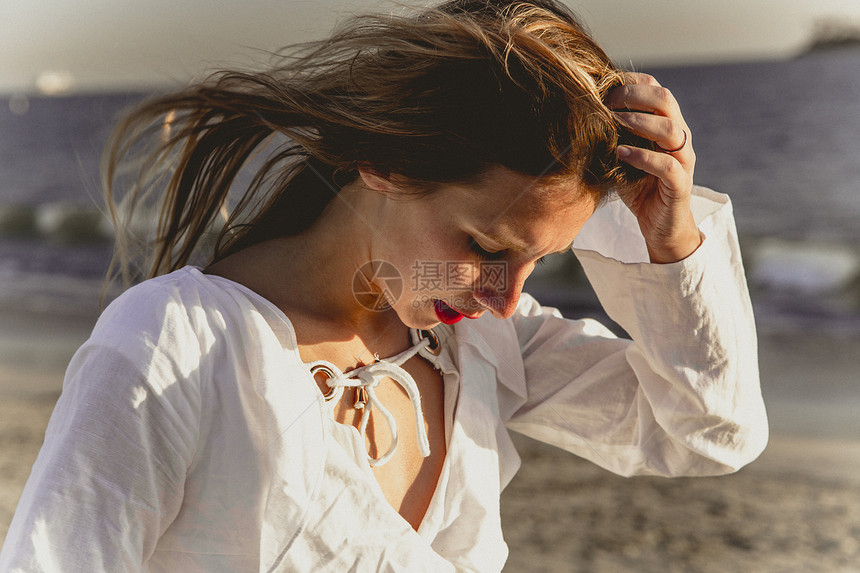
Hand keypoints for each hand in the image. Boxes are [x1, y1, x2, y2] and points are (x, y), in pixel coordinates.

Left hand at [607, 73, 702, 263]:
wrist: (660, 226)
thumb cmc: (639, 187)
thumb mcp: (621, 155)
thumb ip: (611, 135)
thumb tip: (580, 115)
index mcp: (666, 125)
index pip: (656, 89)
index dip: (631, 84)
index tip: (604, 88)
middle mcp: (679, 137)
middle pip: (666, 100)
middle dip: (634, 95)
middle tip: (607, 102)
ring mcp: (683, 160)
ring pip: (670, 130)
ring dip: (639, 122)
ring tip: (614, 122)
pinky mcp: (680, 184)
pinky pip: (667, 165)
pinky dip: (643, 157)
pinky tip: (621, 153)